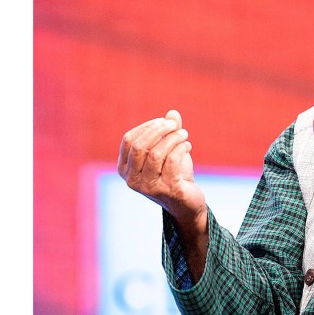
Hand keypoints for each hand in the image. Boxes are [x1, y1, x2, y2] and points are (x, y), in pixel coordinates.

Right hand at [117, 109, 204, 225]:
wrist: (186, 202)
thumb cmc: (173, 173)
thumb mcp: (168, 150)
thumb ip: (168, 132)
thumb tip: (173, 112)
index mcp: (125, 168)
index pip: (129, 140)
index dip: (147, 127)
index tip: (164, 121)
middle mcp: (131, 179)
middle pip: (139, 146)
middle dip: (159, 130)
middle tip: (175, 125)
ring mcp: (147, 187)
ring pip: (156, 154)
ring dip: (173, 139)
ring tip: (184, 135)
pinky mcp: (165, 190)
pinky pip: (172, 161)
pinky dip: (181, 148)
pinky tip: (188, 146)